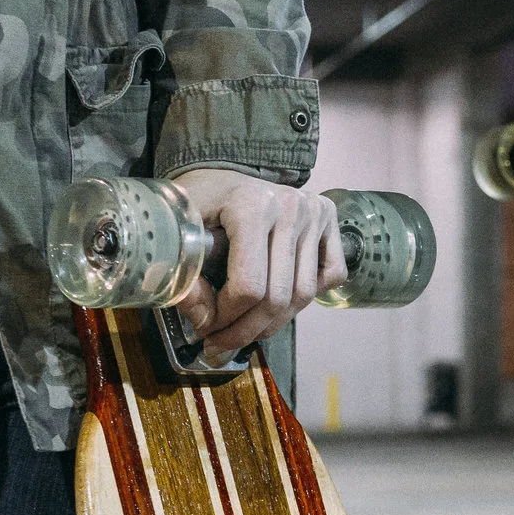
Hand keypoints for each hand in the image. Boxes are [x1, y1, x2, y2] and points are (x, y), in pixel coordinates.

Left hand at [168, 170, 344, 363]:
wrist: (222, 172)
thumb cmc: (199, 201)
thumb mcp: (181, 230)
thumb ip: (186, 274)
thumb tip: (202, 321)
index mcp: (251, 207)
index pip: (249, 286)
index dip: (225, 318)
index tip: (205, 328)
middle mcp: (290, 207)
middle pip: (278, 297)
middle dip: (246, 330)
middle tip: (222, 342)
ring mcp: (314, 213)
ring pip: (304, 295)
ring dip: (274, 324)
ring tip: (247, 330)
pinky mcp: (329, 220)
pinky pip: (331, 275)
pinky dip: (310, 297)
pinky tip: (282, 301)